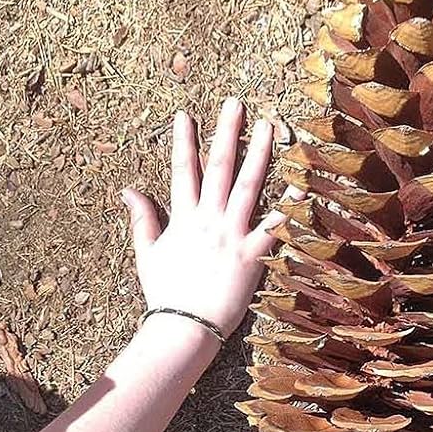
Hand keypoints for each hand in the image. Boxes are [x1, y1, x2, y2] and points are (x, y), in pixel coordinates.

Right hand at [121, 97, 293, 338]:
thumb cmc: (165, 294)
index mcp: (183, 219)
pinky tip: (304, 181)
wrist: (183, 327)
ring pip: (248, 186)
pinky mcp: (253, 256)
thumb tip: (128, 190)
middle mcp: (208, 221)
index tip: (185, 114)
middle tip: (236, 104)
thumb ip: (143, 219)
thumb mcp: (147, 254)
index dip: (184, 141)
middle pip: (219, 168)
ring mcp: (232, 236)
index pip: (183, 171)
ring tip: (269, 126)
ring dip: (259, 154)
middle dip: (226, 133)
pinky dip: (290, 204)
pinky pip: (275, 226)